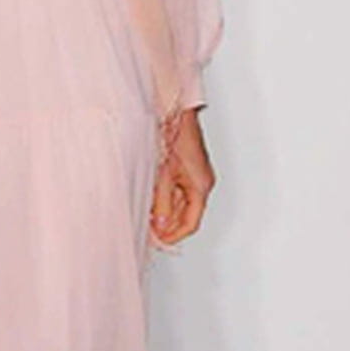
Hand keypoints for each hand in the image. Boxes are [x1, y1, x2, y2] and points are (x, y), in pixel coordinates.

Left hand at [150, 108, 214, 248]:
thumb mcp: (163, 174)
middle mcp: (202, 181)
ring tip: (148, 216)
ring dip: (166, 212)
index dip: (174, 235)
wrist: (174, 110)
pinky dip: (166, 198)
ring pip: (182, 203)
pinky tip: (152, 198)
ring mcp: (196, 174)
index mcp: (201, 186)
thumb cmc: (173, 134)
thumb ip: (162, 202)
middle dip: (168, 225)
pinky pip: (179, 190)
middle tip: (149, 231)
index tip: (158, 240)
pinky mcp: (188, 166)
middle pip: (187, 214)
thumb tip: (160, 224)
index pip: (191, 223)